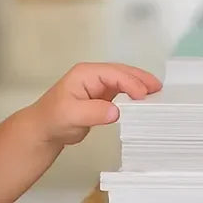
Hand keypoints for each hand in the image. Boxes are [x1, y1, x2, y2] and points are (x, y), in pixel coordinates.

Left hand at [33, 62, 161, 146]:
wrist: (44, 130)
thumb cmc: (53, 119)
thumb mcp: (72, 115)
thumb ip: (94, 112)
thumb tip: (116, 112)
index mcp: (86, 73)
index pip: (114, 74)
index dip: (130, 83)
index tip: (143, 95)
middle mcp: (94, 76)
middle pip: (122, 72)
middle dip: (140, 79)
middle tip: (158, 88)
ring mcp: (98, 85)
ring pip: (123, 81)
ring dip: (139, 85)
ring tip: (156, 92)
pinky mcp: (101, 97)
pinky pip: (121, 92)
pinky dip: (133, 95)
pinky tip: (143, 100)